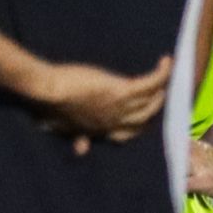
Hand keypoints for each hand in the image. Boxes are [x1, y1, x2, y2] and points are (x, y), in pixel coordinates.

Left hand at [31, 56, 172, 152]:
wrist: (46, 91)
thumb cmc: (47, 105)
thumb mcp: (63, 126)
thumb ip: (75, 137)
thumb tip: (80, 150)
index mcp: (100, 130)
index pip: (125, 134)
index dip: (136, 127)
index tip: (142, 120)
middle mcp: (114, 121)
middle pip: (144, 119)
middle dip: (154, 108)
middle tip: (161, 95)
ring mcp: (120, 106)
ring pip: (151, 103)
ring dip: (160, 91)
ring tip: (164, 78)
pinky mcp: (122, 90)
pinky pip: (150, 83)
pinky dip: (162, 73)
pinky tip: (167, 62)